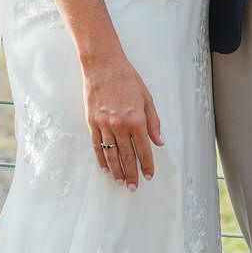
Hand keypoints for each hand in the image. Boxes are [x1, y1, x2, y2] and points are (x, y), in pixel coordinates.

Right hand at [82, 52, 162, 189]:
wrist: (103, 65)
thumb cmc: (127, 78)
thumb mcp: (147, 98)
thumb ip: (154, 122)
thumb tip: (159, 141)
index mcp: (137, 120)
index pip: (143, 150)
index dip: (146, 165)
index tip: (148, 175)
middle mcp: (120, 126)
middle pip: (126, 156)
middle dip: (131, 174)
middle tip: (133, 186)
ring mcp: (104, 124)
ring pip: (111, 154)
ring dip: (116, 170)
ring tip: (120, 181)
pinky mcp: (92, 122)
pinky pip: (97, 145)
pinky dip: (101, 158)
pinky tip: (105, 167)